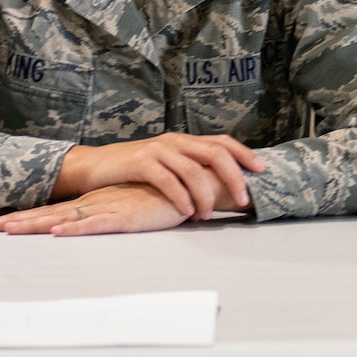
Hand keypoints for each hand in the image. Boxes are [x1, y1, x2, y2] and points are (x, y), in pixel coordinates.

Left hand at [0, 184, 189, 236]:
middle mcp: (96, 202)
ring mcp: (110, 208)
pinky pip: (98, 224)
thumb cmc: (164, 196)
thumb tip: (93, 222)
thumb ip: (113, 212)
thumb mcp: (132, 205)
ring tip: (9, 230)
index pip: (54, 210)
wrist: (193, 184)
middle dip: (18, 221)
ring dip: (37, 225)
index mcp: (96, 201)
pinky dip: (77, 229)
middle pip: (50, 214)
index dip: (26, 217)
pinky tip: (60, 232)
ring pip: (65, 219)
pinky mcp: (128, 217)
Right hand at [51, 133, 265, 219]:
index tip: (262, 171)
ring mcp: (158, 150)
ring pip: (193, 169)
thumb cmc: (134, 172)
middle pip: (215, 153)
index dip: (244, 155)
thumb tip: (220, 189)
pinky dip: (181, 196)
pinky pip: (167, 179)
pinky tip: (186, 211)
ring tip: (207, 215)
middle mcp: (175, 141)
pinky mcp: (140, 162)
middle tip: (243, 199)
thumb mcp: (167, 166)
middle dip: (234, 177)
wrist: (94, 166)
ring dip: (205, 195)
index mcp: (185, 141)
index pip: (222, 142)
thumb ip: (190, 171)